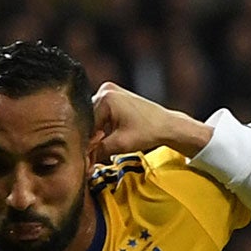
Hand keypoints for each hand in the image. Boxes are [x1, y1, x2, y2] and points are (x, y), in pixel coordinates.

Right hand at [91, 82, 212, 156]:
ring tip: (105, 145)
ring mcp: (110, 91)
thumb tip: (84, 161)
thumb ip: (98, 151)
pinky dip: (104, 126)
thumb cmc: (149, 131)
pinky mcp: (115, 96)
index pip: (87, 123)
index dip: (87, 142)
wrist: (166, 125)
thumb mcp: (120, 144)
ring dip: (97, 132)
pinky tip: (109, 136)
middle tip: (94, 155)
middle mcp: (106, 89)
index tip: (87, 157)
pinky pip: (102, 113)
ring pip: (95, 117)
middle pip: (90, 118)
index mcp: (106, 97)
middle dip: (92, 137)